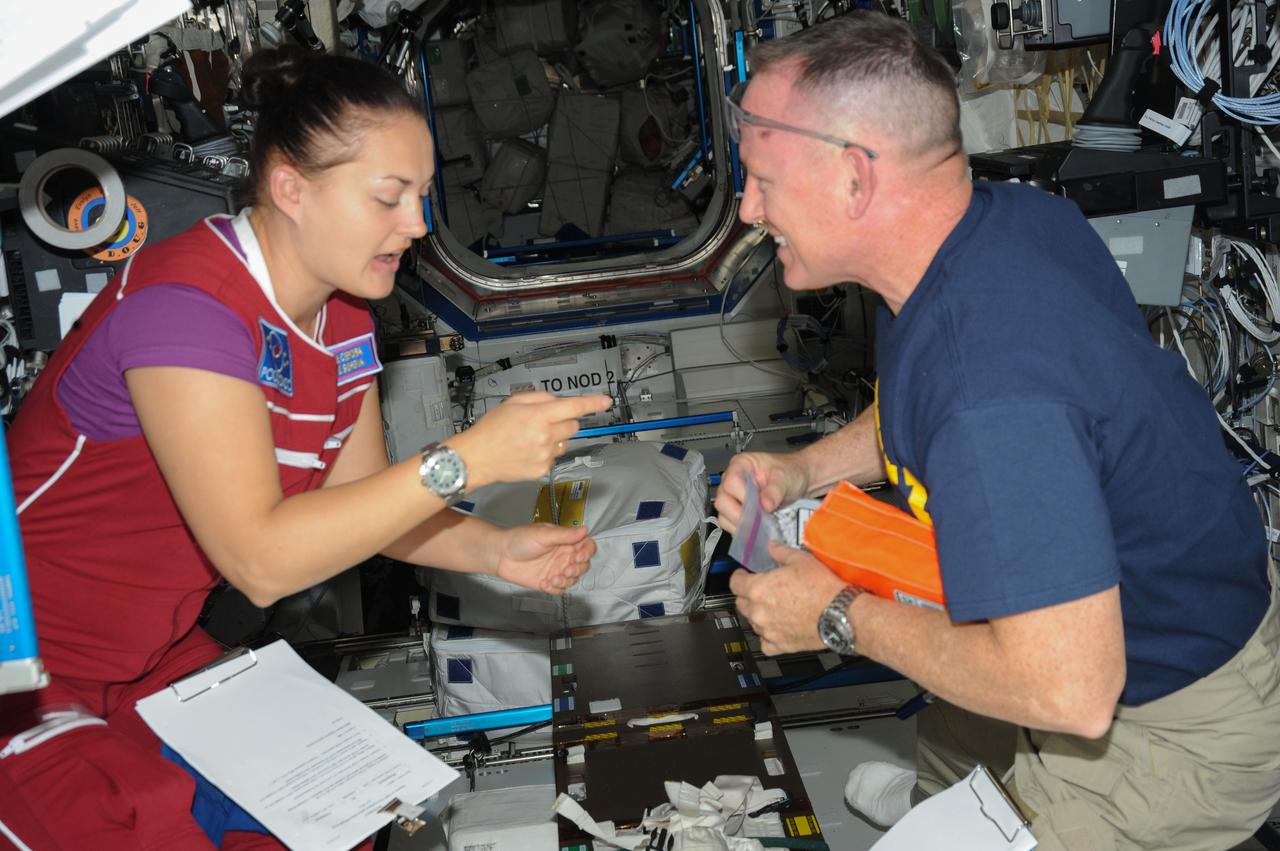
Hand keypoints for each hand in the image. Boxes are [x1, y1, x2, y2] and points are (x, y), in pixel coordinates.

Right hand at [452, 392, 611, 487]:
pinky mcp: (542, 470)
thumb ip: (540, 398)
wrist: (476, 458)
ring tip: (531, 439)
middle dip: (565, 422)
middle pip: (573, 426)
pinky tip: (528, 452)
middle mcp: (545, 436)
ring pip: (565, 443)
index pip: (573, 407)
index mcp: (538, 416)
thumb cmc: (491, 429)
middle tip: (544, 422)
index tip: (606, 401)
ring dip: (555, 439)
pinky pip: (554, 458)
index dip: (592, 403)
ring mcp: (545, 455)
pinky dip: (546, 454)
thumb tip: (558, 401)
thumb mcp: (513, 403)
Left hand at [494, 524, 596, 594]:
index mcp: (565, 541)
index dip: (587, 552)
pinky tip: (544, 582)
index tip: (578, 556)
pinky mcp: (548, 582)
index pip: (587, 546)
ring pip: (573, 579)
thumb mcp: (542, 534)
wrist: (500, 555)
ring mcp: (556, 569)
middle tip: (566, 569)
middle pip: (584, 565)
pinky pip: (560, 589)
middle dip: (578, 569)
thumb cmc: (518, 539)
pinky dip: (555, 588)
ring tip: (553, 578)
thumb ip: (564, 535)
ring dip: (566, 580)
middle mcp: (563, 556)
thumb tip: (584, 530)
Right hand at [714, 452, 809, 534]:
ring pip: (723, 515)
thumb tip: (765, 504)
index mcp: (741, 465)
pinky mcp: (736, 512)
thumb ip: (775, 490)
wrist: (799, 482)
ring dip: (741, 525)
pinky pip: (730, 525)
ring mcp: (733, 497)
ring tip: (759, 526)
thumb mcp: (785, 477)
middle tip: (759, 521)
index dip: (743, 496)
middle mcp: (733, 480)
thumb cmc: (790, 472)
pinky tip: (755, 530)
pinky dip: (741, 531)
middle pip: (722, 501)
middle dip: (740, 514)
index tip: (760, 506)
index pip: (731, 482)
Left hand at [730, 542, 844, 654]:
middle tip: (761, 591)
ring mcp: (768, 630)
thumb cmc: (823, 589)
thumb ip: (782, 553)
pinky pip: (765, 643)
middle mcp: (759, 611)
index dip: (739, 577)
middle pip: (741, 604)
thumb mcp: (802, 560)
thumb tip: (773, 548)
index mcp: (759, 589)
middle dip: (748, 596)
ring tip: (773, 608)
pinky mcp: (780, 645)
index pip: (734, 583)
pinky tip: (777, 629)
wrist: (841, 614)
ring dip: (758, 615)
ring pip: (752, 623)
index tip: (743, 576)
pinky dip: (768, 636)